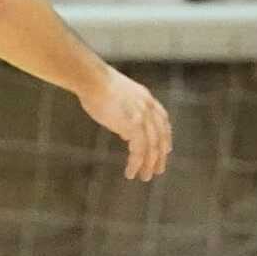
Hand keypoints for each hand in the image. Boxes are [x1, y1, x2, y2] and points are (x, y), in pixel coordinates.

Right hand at [77, 66, 171, 181]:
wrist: (91, 79)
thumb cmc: (94, 84)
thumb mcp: (116, 97)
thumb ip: (125, 113)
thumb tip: (125, 133)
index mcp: (146, 98)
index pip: (163, 121)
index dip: (165, 137)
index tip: (165, 149)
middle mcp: (149, 108)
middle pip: (161, 137)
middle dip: (160, 156)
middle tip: (158, 170)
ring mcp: (143, 117)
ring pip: (152, 147)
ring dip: (149, 164)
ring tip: (145, 177)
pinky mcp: (134, 126)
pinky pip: (139, 151)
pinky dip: (136, 164)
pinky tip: (130, 172)